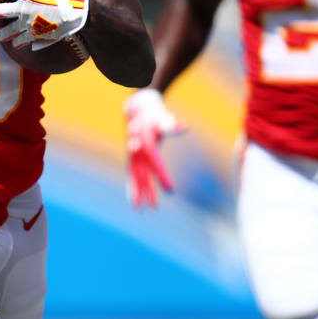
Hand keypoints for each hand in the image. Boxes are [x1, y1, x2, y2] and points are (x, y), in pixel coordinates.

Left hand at [0, 0, 88, 49]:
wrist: (78, 11)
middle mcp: (23, 9)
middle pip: (2, 11)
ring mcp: (28, 24)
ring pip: (10, 31)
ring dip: (4, 34)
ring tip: (0, 37)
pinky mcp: (36, 35)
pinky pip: (23, 40)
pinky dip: (19, 42)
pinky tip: (17, 44)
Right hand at [123, 88, 182, 208]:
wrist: (137, 108)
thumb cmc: (154, 114)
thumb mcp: (163, 117)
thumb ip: (172, 125)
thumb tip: (185, 126)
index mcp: (146, 144)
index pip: (156, 165)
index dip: (163, 178)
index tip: (170, 192)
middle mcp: (137, 152)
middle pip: (142, 174)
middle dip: (147, 191)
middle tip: (153, 208)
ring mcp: (132, 156)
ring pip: (135, 177)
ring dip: (137, 193)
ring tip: (138, 210)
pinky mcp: (132, 158)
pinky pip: (132, 175)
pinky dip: (132, 187)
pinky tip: (135, 202)